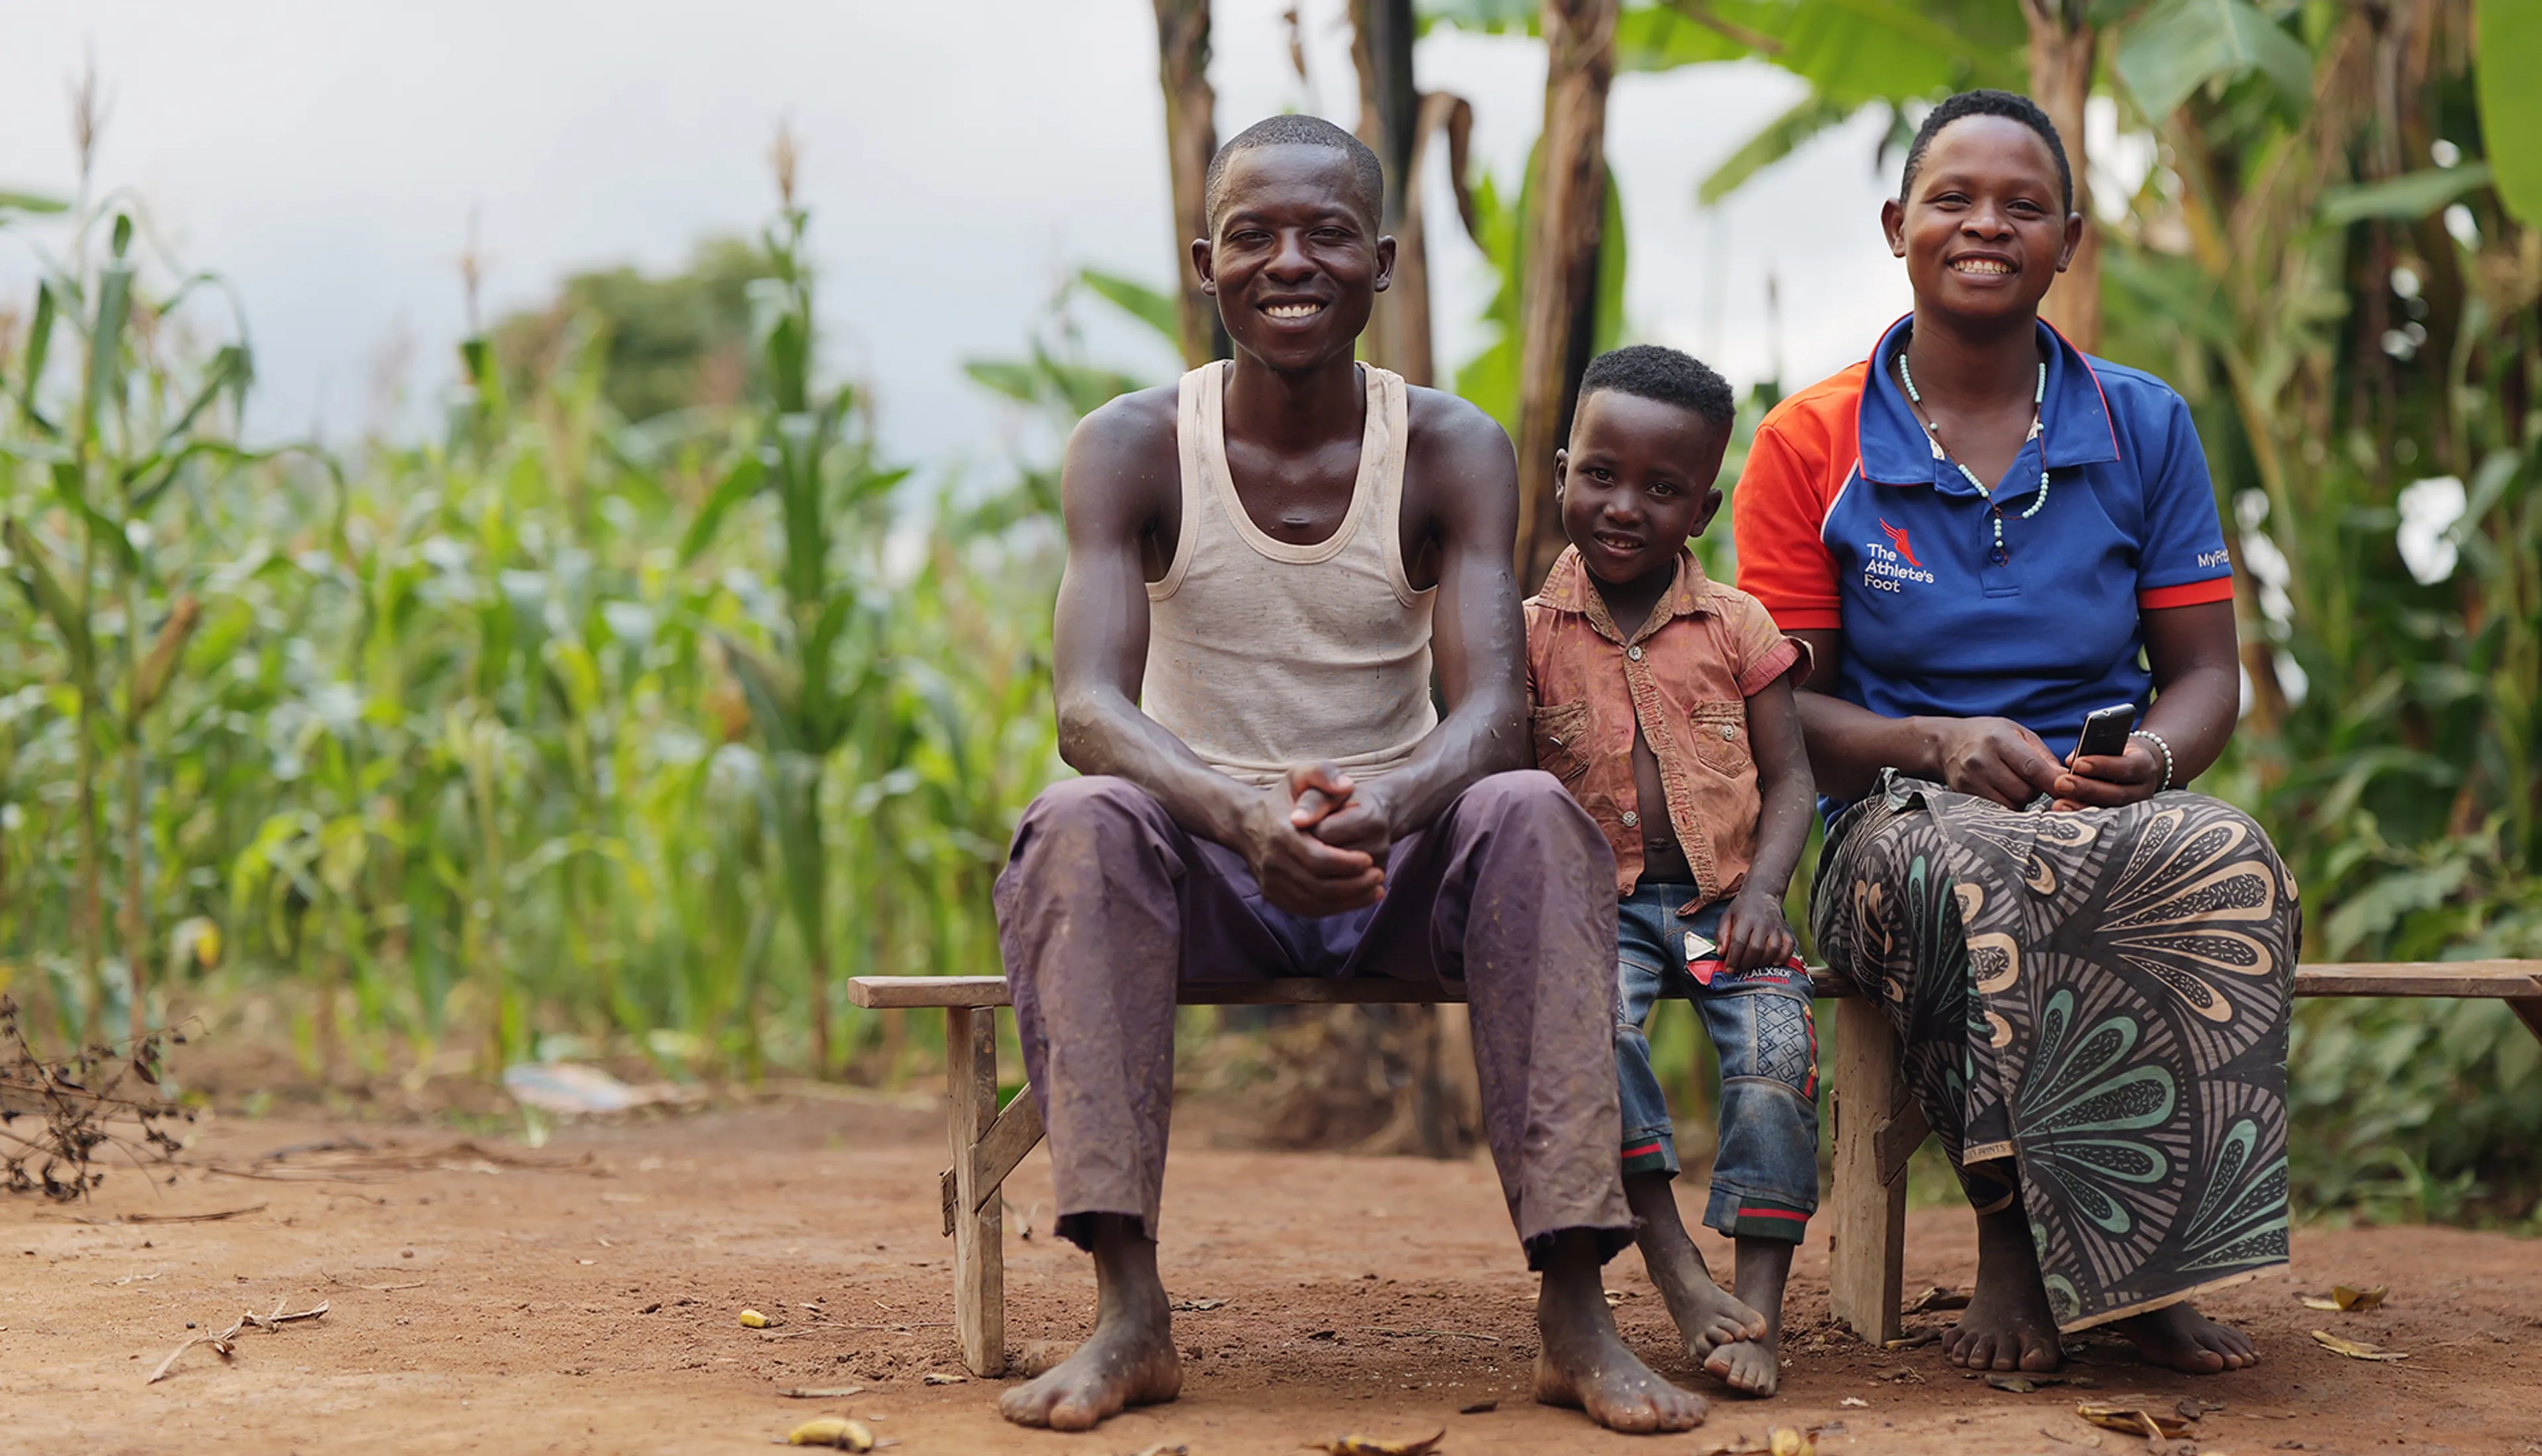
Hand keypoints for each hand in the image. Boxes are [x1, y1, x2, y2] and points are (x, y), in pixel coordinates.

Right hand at [1238, 765, 1384, 916]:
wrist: (1246, 823)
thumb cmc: (1282, 798)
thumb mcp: (1299, 775)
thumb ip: (1324, 773)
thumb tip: (1347, 786)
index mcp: (1281, 833)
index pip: (1318, 859)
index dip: (1347, 864)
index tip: (1369, 859)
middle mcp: (1273, 862)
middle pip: (1319, 885)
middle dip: (1354, 884)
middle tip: (1378, 876)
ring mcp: (1271, 883)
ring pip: (1315, 902)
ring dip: (1349, 900)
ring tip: (1374, 889)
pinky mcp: (1273, 897)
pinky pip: (1307, 910)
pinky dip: (1335, 908)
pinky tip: (1356, 899)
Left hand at [1716, 885, 1797, 972]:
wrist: (1763, 894)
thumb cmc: (1742, 909)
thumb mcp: (1726, 917)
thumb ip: (1722, 935)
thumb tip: (1721, 953)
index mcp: (1745, 919)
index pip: (1739, 942)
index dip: (1733, 958)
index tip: (1728, 969)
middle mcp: (1762, 923)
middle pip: (1756, 949)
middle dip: (1746, 963)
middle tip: (1739, 969)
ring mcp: (1776, 928)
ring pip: (1772, 950)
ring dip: (1762, 962)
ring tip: (1752, 965)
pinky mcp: (1786, 931)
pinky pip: (1789, 947)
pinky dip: (1783, 957)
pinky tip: (1773, 962)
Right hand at [1931, 716, 2064, 807]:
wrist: (1948, 743)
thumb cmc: (1989, 735)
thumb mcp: (2017, 734)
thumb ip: (2042, 756)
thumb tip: (2066, 779)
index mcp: (1998, 740)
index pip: (2031, 767)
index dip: (2053, 782)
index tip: (2068, 789)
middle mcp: (1981, 761)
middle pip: (2023, 791)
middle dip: (2035, 791)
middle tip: (2030, 780)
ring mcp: (1970, 780)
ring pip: (2011, 804)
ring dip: (2020, 800)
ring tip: (2013, 784)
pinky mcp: (1963, 795)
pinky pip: (1996, 810)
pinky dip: (2006, 805)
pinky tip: (2002, 792)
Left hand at [2051, 738, 2162, 811]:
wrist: (2141, 768)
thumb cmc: (2122, 752)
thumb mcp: (2114, 742)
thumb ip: (2094, 748)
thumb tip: (2071, 761)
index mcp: (2144, 765)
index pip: (2125, 766)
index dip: (2102, 766)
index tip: (2078, 763)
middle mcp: (2143, 789)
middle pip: (2116, 793)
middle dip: (2087, 789)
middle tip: (2062, 783)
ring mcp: (2135, 807)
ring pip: (2109, 811)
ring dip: (2081, 807)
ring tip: (2060, 804)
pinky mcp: (2124, 818)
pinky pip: (2103, 820)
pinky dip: (2083, 817)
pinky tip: (2066, 813)